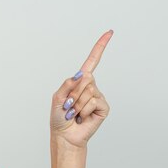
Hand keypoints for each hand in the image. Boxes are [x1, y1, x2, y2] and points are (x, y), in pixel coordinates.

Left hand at [50, 30, 112, 148]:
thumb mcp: (57, 98)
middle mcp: (91, 86)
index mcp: (79, 81)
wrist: (65, 136)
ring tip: (75, 113)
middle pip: (86, 77)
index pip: (92, 61)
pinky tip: (83, 117)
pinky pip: (94, 101)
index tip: (110, 32)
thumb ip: (67, 84)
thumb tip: (81, 74)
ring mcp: (98, 96)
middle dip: (73, 93)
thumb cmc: (59, 118)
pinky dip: (85, 110)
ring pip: (88, 91)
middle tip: (69, 106)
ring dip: (77, 104)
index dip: (100, 47)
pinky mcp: (104, 107)